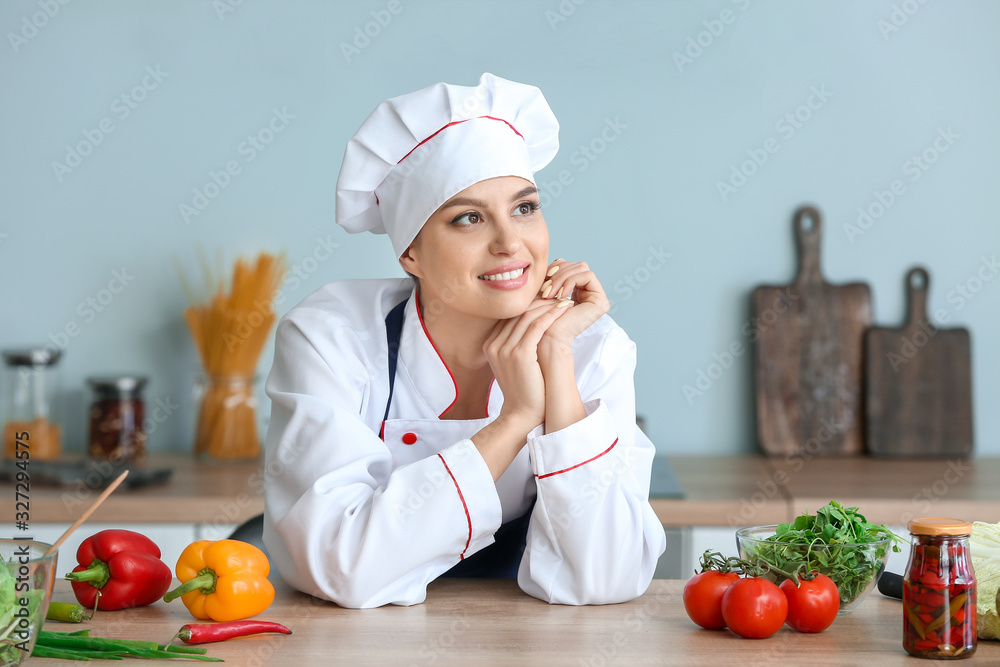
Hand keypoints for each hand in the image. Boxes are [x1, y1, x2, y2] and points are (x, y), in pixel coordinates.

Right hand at [482, 299, 571, 428]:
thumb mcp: (515, 363)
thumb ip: (517, 344)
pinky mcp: (519, 354)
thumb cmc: (525, 390)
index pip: (511, 315)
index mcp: (490, 344)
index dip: (531, 303)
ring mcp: (504, 349)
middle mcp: (493, 344)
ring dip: (549, 305)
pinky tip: (564, 309)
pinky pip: (537, 326)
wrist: (522, 414)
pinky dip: (551, 314)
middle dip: (540, 300)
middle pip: (518, 312)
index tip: (548, 298)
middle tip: (559, 293)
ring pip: (528, 316)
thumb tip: (532, 326)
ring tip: (565, 299)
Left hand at [536, 258, 609, 356]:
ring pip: (582, 268)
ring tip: (549, 293)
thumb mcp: (545, 290)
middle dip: (558, 272)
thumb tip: (559, 258)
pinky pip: (588, 275)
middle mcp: (590, 294)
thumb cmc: (539, 318)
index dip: (555, 268)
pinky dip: (571, 281)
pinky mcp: (601, 302)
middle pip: (577, 265)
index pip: (570, 266)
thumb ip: (553, 275)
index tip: (541, 280)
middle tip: (544, 288)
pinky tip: (560, 295)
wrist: (544, 340)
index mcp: (578, 291)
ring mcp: (597, 298)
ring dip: (562, 277)